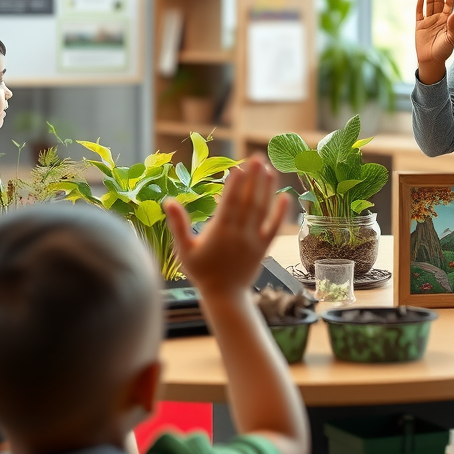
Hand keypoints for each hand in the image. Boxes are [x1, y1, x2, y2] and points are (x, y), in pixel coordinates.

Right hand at [164, 157, 287, 298]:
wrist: (224, 296)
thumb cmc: (201, 272)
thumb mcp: (184, 250)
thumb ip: (178, 224)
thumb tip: (168, 201)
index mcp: (220, 232)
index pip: (230, 204)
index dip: (235, 185)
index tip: (239, 166)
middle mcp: (240, 234)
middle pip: (248, 201)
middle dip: (254, 178)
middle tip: (258, 157)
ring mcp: (254, 240)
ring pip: (262, 210)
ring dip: (267, 189)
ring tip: (270, 169)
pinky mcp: (264, 247)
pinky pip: (274, 227)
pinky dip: (280, 212)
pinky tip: (285, 196)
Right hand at [415, 0, 453, 82]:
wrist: (431, 60)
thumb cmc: (444, 50)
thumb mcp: (451, 38)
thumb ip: (453, 26)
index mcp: (447, 20)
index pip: (449, 3)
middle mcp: (438, 18)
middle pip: (439, 0)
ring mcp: (428, 21)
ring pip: (430, 4)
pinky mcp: (419, 25)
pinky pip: (419, 12)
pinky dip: (420, 4)